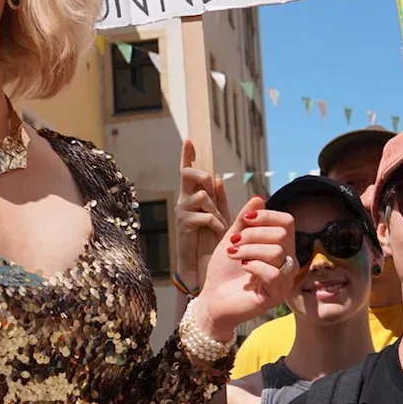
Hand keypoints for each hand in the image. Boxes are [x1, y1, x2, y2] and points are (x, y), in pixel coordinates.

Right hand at [175, 140, 230, 292]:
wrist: (203, 263)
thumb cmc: (212, 239)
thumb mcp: (220, 215)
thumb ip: (219, 198)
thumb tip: (218, 178)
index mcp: (192, 195)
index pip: (188, 171)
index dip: (187, 155)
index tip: (188, 140)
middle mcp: (184, 200)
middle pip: (189, 174)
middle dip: (203, 177)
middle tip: (211, 191)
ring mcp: (182, 211)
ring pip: (201, 195)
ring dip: (215, 208)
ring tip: (218, 222)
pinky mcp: (183, 225)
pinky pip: (204, 215)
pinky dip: (216, 222)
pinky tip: (217, 231)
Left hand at [190, 197, 295, 341]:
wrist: (212, 299)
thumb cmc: (224, 271)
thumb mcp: (231, 240)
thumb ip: (244, 221)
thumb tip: (259, 199)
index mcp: (280, 247)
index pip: (287, 222)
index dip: (266, 216)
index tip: (244, 221)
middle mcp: (287, 263)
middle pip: (283, 235)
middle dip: (253, 234)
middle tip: (234, 243)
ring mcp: (284, 280)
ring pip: (278, 252)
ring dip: (249, 249)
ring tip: (232, 254)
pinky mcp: (276, 295)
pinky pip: (274, 273)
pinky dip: (255, 266)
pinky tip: (242, 267)